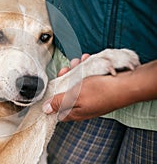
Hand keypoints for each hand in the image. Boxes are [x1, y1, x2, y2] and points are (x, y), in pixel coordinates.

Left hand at [42, 57, 156, 121]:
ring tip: (78, 61)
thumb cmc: (101, 92)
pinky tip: (87, 61)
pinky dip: (86, 70)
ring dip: (75, 71)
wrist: (126, 85)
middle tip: (67, 69)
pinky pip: (87, 79)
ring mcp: (90, 98)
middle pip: (66, 93)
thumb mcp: (75, 96)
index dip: (52, 97)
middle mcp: (82, 106)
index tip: (52, 84)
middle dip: (64, 78)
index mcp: (75, 112)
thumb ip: (59, 102)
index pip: (57, 109)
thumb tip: (46, 109)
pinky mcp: (98, 89)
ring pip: (77, 83)